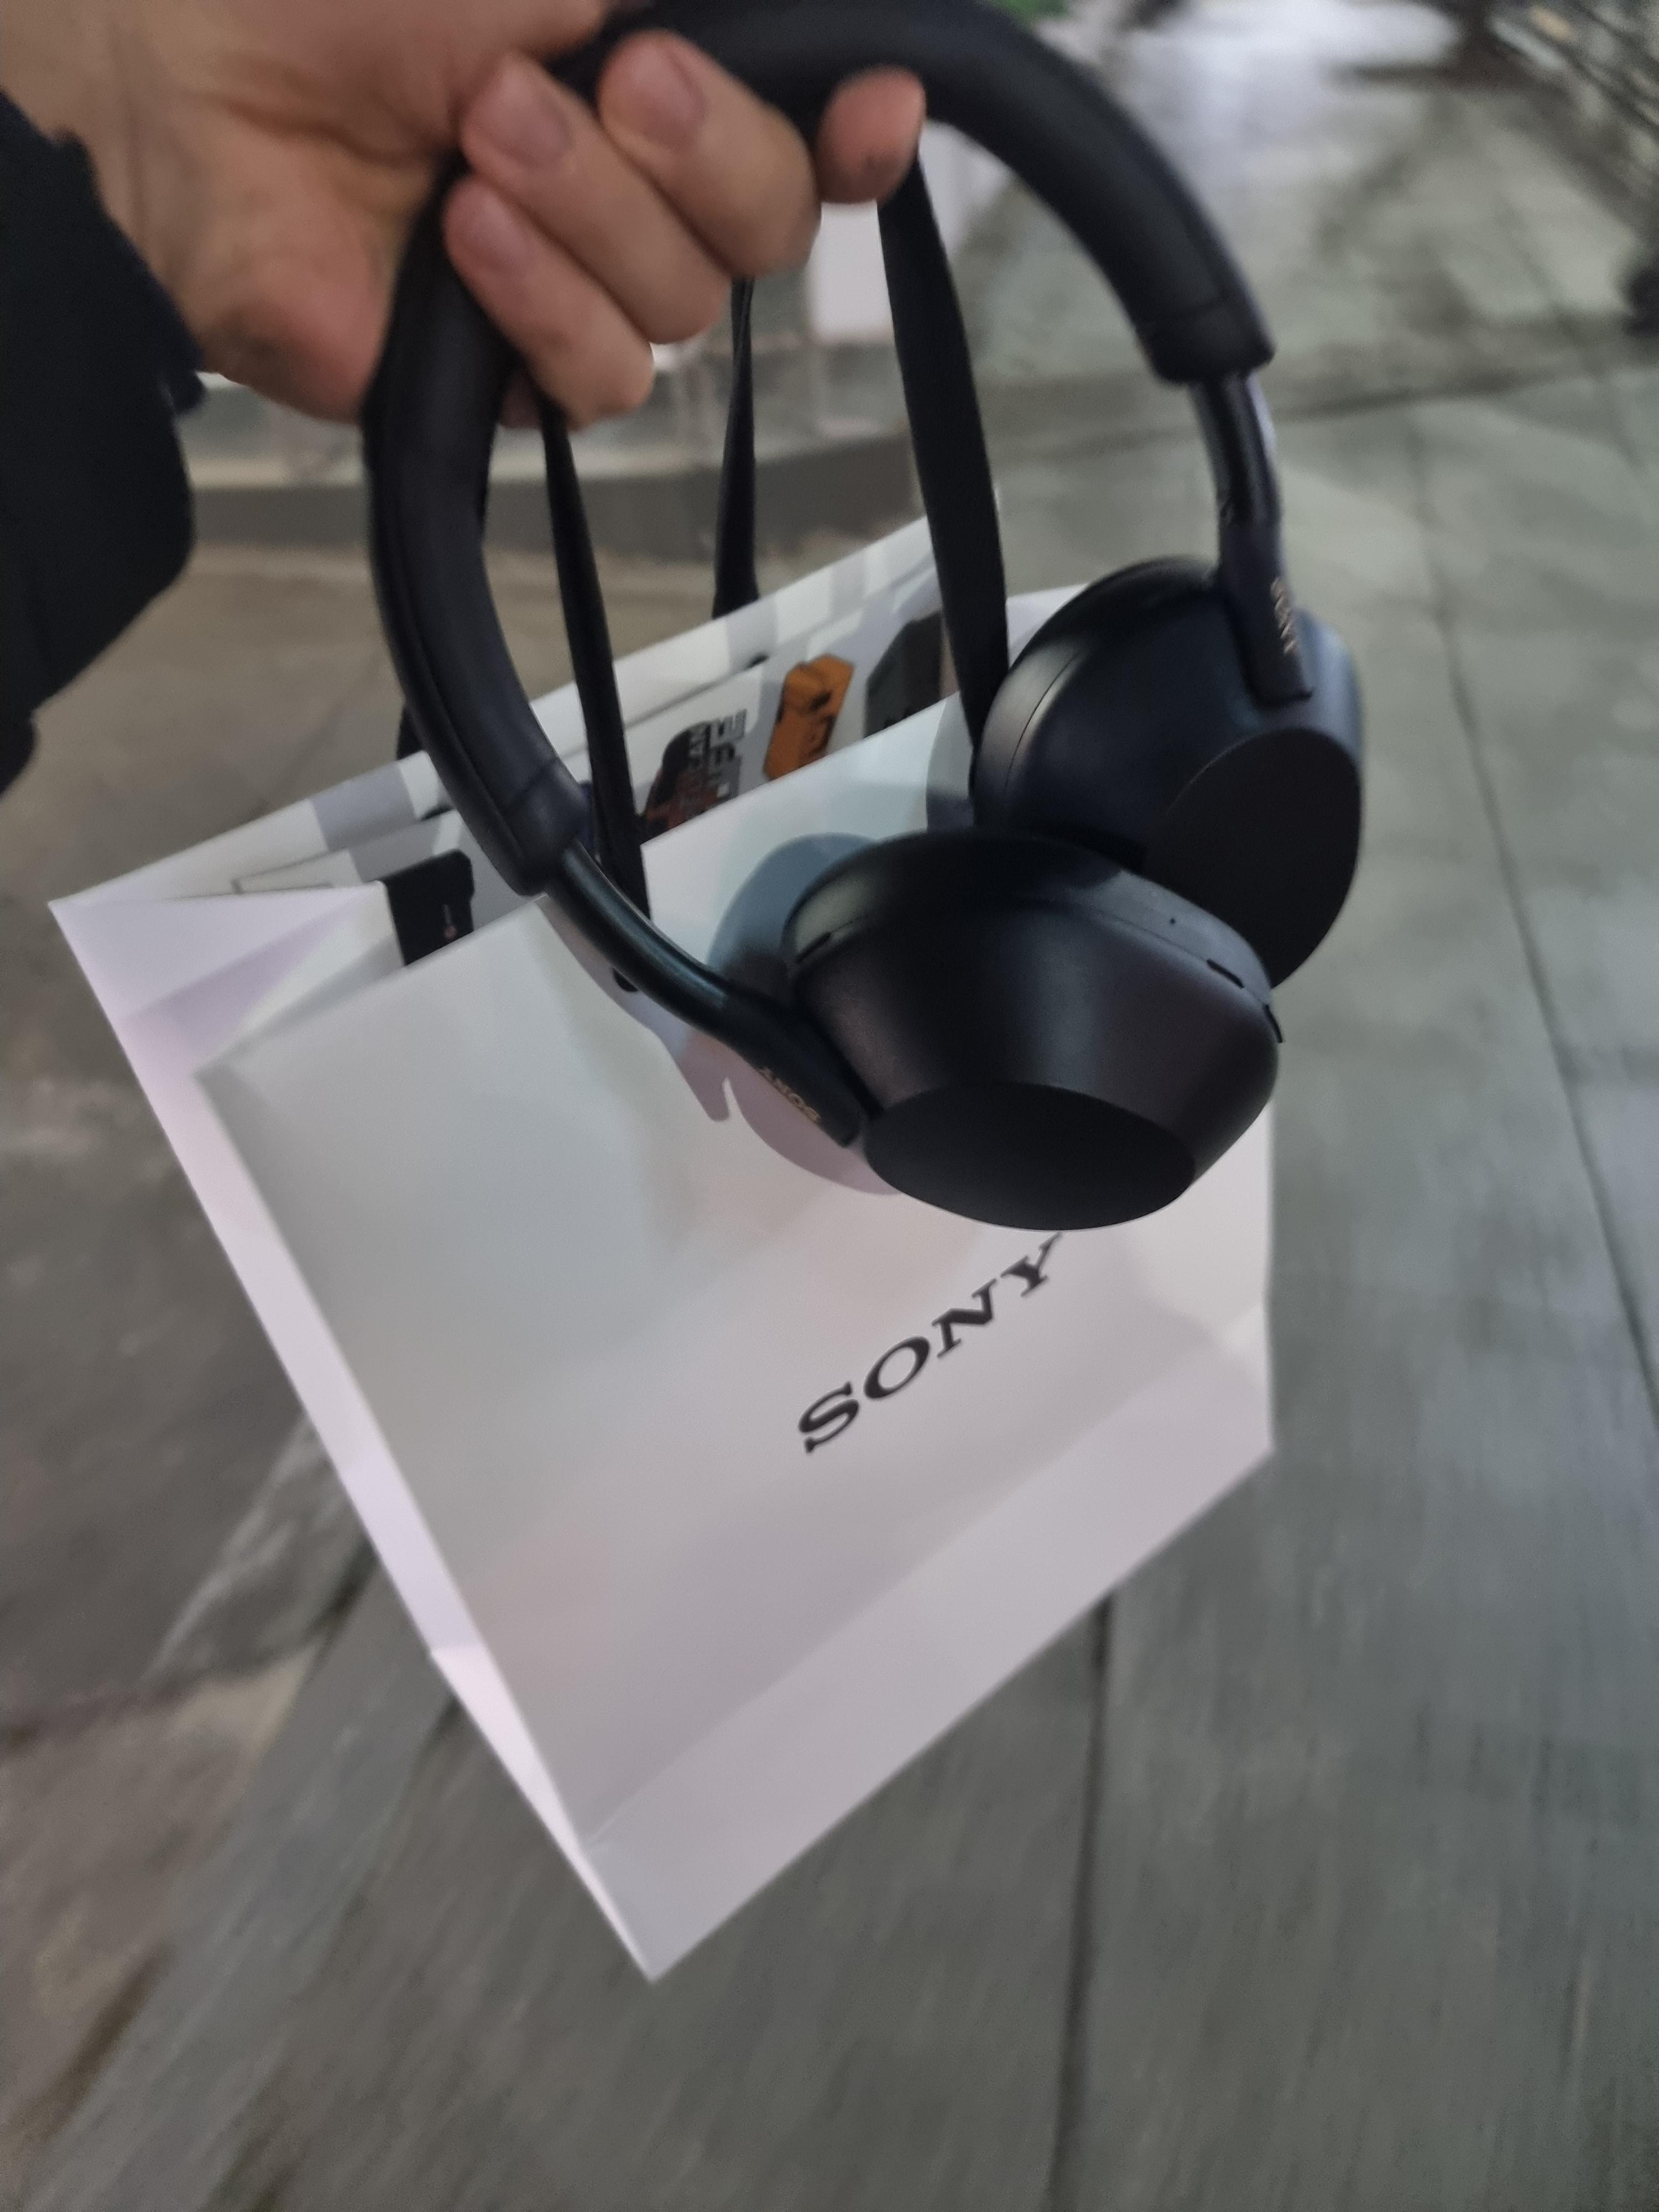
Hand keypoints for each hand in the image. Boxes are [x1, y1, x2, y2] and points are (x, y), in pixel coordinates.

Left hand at [0, 0, 923, 422]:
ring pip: (686, 305)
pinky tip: (460, 244)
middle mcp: (636, 185)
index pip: (812, 132)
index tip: (871, 115)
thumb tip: (841, 35)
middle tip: (617, 84)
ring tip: (476, 143)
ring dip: (593, 214)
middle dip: (705, 153)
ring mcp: (579, 286)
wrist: (194, 91)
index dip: (859, 134)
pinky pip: (606, 380)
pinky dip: (541, 307)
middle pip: (771, 224)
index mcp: (657, 73)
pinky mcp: (515, 380)